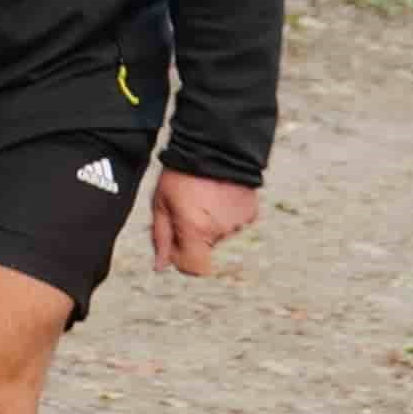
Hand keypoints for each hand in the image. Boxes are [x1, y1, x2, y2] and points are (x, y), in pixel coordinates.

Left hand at [147, 168, 261, 278]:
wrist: (215, 145)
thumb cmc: (180, 174)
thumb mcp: (161, 203)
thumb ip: (161, 237)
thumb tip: (161, 266)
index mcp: (195, 229)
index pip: (195, 268)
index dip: (184, 259)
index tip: (177, 243)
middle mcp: (220, 230)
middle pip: (206, 248)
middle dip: (195, 234)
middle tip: (189, 206)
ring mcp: (239, 222)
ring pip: (221, 234)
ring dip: (212, 222)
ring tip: (205, 195)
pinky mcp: (252, 212)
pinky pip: (235, 222)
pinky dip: (227, 213)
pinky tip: (220, 194)